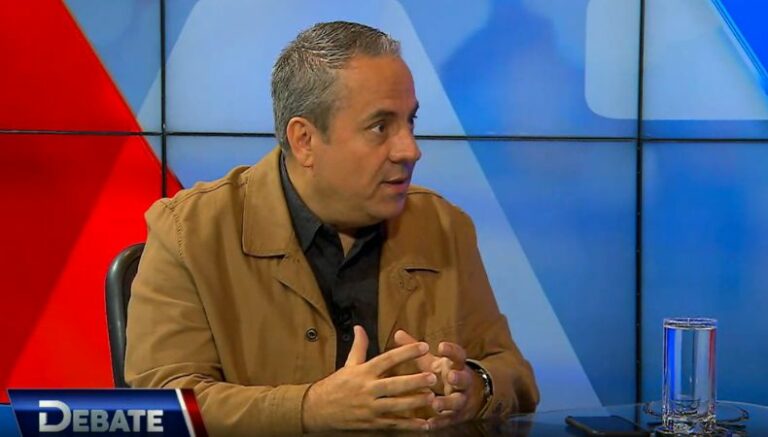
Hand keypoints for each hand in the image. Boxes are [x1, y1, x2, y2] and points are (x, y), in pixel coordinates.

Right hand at [301, 326, 436, 431]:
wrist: (317, 409)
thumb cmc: (336, 385)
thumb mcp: (348, 364)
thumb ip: (359, 346)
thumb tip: (359, 326)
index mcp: (363, 372)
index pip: (388, 359)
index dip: (406, 352)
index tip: (423, 346)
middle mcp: (367, 389)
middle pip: (394, 385)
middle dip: (414, 381)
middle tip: (432, 377)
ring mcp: (369, 408)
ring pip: (396, 406)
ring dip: (415, 403)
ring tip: (432, 398)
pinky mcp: (371, 423)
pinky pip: (392, 424)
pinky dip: (409, 425)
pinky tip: (424, 424)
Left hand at [393, 330, 485, 428]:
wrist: (472, 397)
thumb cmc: (445, 374)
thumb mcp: (434, 361)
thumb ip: (416, 350)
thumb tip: (397, 332)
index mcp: (457, 366)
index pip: (458, 356)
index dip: (451, 351)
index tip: (441, 345)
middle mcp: (463, 382)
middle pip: (463, 379)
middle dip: (458, 378)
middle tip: (450, 376)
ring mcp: (461, 399)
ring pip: (458, 401)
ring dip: (447, 402)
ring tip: (435, 403)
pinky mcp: (457, 416)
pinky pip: (449, 420)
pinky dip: (439, 422)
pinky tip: (429, 424)